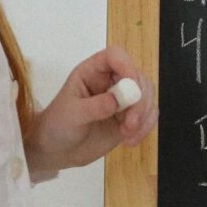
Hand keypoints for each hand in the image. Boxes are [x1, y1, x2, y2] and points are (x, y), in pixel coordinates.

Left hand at [25, 45, 157, 176]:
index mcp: (92, 72)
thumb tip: (117, 101)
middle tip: (131, 123)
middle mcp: (111, 81)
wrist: (59, 150)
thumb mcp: (71, 115)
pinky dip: (145, 128)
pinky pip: (148, 115)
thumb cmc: (58, 125)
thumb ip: (94, 107)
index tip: (131, 86)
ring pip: (147, 96)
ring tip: (128, 134)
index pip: (114, 56)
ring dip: (143, 116)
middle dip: (139, 100)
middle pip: (137, 77)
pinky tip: (130, 141)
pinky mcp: (129, 117)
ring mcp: (122, 99)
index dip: (126, 65)